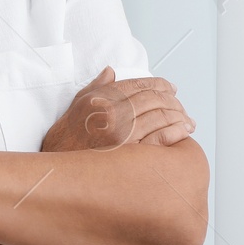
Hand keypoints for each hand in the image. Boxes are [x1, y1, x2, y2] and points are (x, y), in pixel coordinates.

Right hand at [40, 67, 194, 152]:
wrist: (55, 172)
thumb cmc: (64, 142)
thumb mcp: (75, 107)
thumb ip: (95, 88)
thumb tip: (110, 73)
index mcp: (101, 99)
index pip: (139, 84)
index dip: (159, 84)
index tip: (170, 88)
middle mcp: (113, 113)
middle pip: (154, 99)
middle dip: (173, 100)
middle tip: (180, 105)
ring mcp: (123, 135)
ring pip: (161, 116)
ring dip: (179, 116)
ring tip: (187, 121)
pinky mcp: (131, 156)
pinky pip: (162, 138)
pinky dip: (176, 132)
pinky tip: (183, 132)